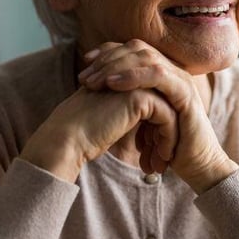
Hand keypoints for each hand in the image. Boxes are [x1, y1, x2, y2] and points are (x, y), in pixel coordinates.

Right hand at [19, 86, 177, 183]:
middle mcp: (133, 76)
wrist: (68, 138)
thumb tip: (153, 131)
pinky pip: (167, 117)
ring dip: (170, 138)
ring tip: (164, 162)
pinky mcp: (141, 96)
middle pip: (166, 104)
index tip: (157, 153)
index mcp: (127, 77)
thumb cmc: (86, 134)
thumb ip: (133, 115)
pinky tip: (163, 157)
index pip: (157, 101)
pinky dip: (168, 138)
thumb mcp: (116, 119)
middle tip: (164, 160)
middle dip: (168, 134)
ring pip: (170, 110)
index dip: (159, 129)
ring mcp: (137, 83)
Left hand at [78, 40, 238, 192]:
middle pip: (137, 48)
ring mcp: (181, 80)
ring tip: (94, 82)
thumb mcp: (142, 123)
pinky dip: (133, 76)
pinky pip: (158, 75)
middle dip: (107, 59)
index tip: (85, 64)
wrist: (198, 168)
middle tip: (84, 78)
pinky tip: (113, 84)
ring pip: (147, 57)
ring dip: (116, 66)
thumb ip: (128, 106)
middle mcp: (173, 72)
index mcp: (162, 75)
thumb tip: (98, 100)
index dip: (108, 52)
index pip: (133, 50)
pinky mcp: (185, 93)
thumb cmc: (169, 148)